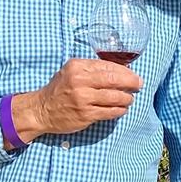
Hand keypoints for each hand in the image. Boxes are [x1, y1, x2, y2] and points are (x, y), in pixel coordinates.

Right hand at [13, 59, 141, 139]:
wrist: (42, 110)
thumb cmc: (59, 89)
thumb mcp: (71, 71)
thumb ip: (92, 70)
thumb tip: (120, 71)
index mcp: (77, 67)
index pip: (108, 66)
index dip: (125, 71)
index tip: (133, 75)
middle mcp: (80, 81)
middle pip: (114, 80)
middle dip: (131, 82)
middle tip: (138, 85)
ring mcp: (83, 99)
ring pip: (115, 97)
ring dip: (126, 98)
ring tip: (129, 99)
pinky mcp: (86, 115)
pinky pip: (110, 112)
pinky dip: (120, 110)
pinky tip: (122, 109)